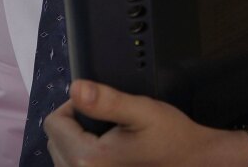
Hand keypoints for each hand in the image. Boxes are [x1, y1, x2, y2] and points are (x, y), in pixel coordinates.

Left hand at [44, 80, 247, 166]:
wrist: (193, 163)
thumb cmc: (170, 138)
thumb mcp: (142, 111)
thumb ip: (107, 101)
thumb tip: (76, 88)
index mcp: (88, 159)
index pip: (54, 122)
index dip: (77, 105)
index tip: (104, 107)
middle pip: (55, 138)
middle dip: (77, 124)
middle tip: (111, 122)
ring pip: (62, 154)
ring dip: (79, 140)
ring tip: (111, 137)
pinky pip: (74, 166)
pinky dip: (86, 156)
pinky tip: (110, 152)